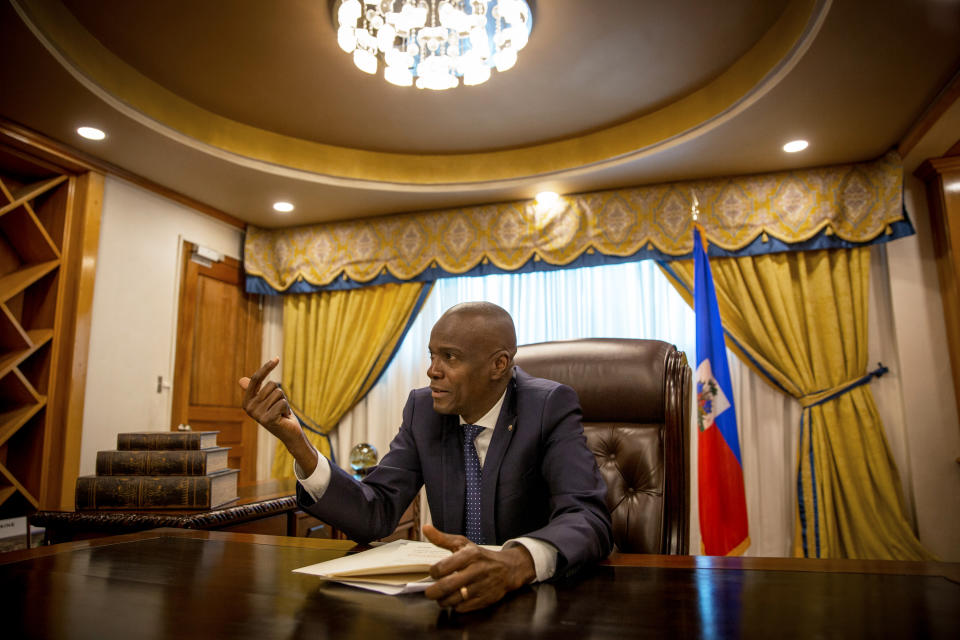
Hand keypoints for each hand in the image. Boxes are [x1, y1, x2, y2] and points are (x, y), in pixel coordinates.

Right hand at [239, 357, 317, 473]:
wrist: (289, 434)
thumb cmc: (279, 414)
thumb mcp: (267, 400)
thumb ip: (256, 390)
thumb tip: (241, 380)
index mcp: (247, 401)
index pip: (256, 379)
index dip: (266, 368)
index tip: (277, 358)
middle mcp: (249, 408)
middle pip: (271, 385)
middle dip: (280, 394)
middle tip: (278, 407)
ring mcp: (257, 415)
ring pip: (278, 393)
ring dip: (283, 402)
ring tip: (281, 413)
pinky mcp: (268, 419)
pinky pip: (283, 402)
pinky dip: (287, 409)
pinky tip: (283, 418)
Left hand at [422, 524, 535, 611]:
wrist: (508, 569)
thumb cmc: (480, 556)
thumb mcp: (463, 544)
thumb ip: (442, 538)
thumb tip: (425, 528)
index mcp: (470, 555)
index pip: (442, 568)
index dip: (433, 572)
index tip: (433, 572)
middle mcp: (476, 570)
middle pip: (446, 586)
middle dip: (432, 592)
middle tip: (430, 592)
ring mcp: (481, 586)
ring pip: (453, 600)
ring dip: (442, 600)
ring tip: (442, 596)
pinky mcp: (485, 600)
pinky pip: (462, 608)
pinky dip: (455, 606)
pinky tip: (456, 599)